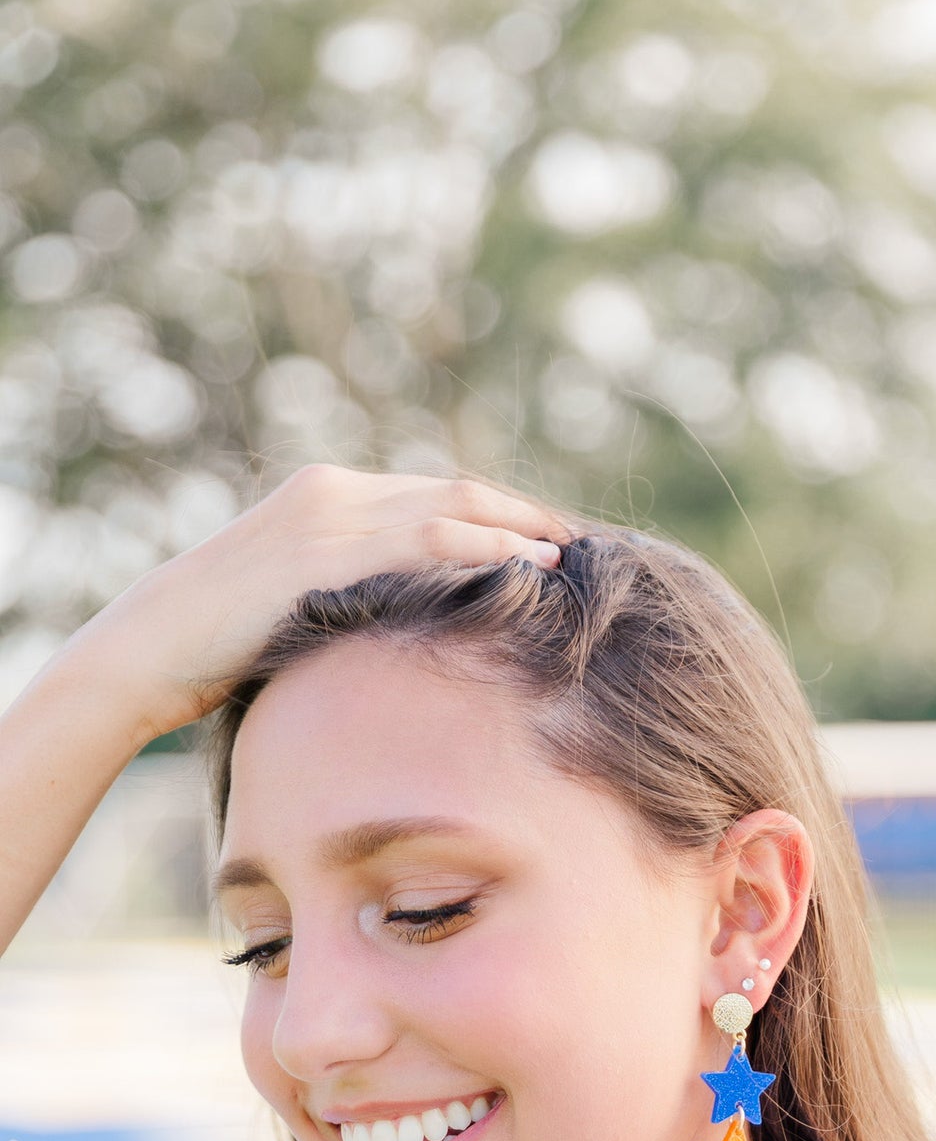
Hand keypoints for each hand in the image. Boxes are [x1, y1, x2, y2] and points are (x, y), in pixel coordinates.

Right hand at [83, 466, 572, 740]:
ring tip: (566, 557)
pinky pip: (423, 542)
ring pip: (448, 509)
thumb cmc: (223, 643)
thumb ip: (359, 593)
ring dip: (516, 530)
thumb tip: (415, 623)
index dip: (497, 515)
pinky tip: (524, 568)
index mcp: (332, 497)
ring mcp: (331, 517)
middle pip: (454, 492)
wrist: (151, 648)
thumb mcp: (304, 602)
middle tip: (578, 542)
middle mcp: (336, 493)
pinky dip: (481, 549)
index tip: (546, 540)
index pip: (434, 495)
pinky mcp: (325, 552)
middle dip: (521, 515)